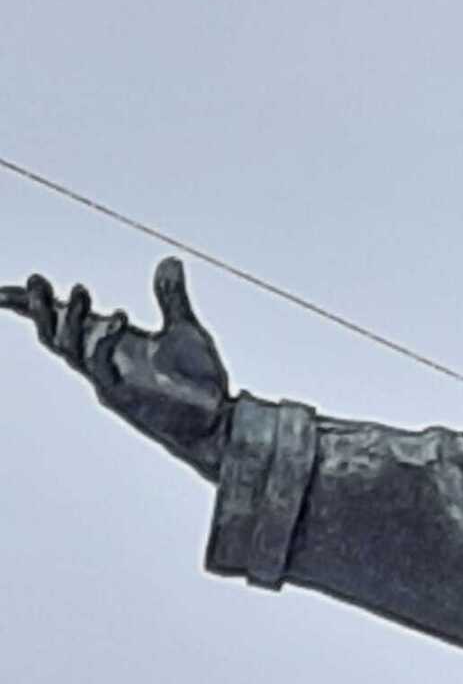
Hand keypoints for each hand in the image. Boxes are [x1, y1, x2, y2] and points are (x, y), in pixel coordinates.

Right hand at [2, 256, 231, 478]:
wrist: (220, 422)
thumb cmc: (200, 382)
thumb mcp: (185, 329)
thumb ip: (172, 297)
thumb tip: (170, 260)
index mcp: (111, 344)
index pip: (63, 321)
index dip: (32, 305)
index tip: (3, 291)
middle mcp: (104, 362)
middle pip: (54, 334)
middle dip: (40, 308)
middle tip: (37, 280)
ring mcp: (111, 380)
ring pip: (71, 349)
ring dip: (70, 318)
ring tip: (79, 289)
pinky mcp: (124, 397)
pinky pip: (101, 367)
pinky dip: (105, 340)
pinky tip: (118, 317)